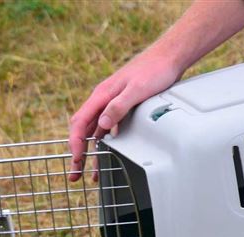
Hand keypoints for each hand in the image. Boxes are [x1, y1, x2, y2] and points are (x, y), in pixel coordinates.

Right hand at [67, 53, 180, 181]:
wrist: (168, 56)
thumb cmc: (154, 69)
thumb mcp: (137, 89)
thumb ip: (118, 106)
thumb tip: (102, 124)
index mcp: (102, 95)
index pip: (80, 122)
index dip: (76, 143)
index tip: (77, 160)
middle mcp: (103, 100)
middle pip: (83, 129)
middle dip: (77, 152)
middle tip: (75, 173)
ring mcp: (111, 103)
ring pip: (94, 131)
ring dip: (90, 151)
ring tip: (90, 172)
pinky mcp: (121, 106)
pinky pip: (107, 129)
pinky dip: (104, 144)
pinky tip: (106, 154)